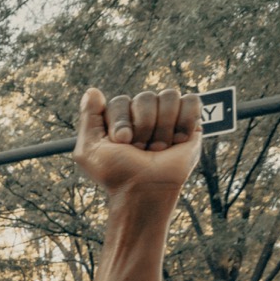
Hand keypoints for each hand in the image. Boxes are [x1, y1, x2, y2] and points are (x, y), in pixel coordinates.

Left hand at [72, 88, 202, 199]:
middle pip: (145, 97)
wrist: (146, 190)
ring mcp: (166, 116)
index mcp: (119, 117)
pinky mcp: (190, 121)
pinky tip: (178, 140)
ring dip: (163, 128)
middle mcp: (143, 114)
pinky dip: (184, 121)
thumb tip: (92, 91)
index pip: (121, 101)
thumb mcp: (89, 149)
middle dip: (143, 127)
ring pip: (169, 97)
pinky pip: (191, 101)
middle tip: (141, 149)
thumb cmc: (116, 173)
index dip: (121, 122)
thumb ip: (88, 118)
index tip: (122, 142)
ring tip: (159, 148)